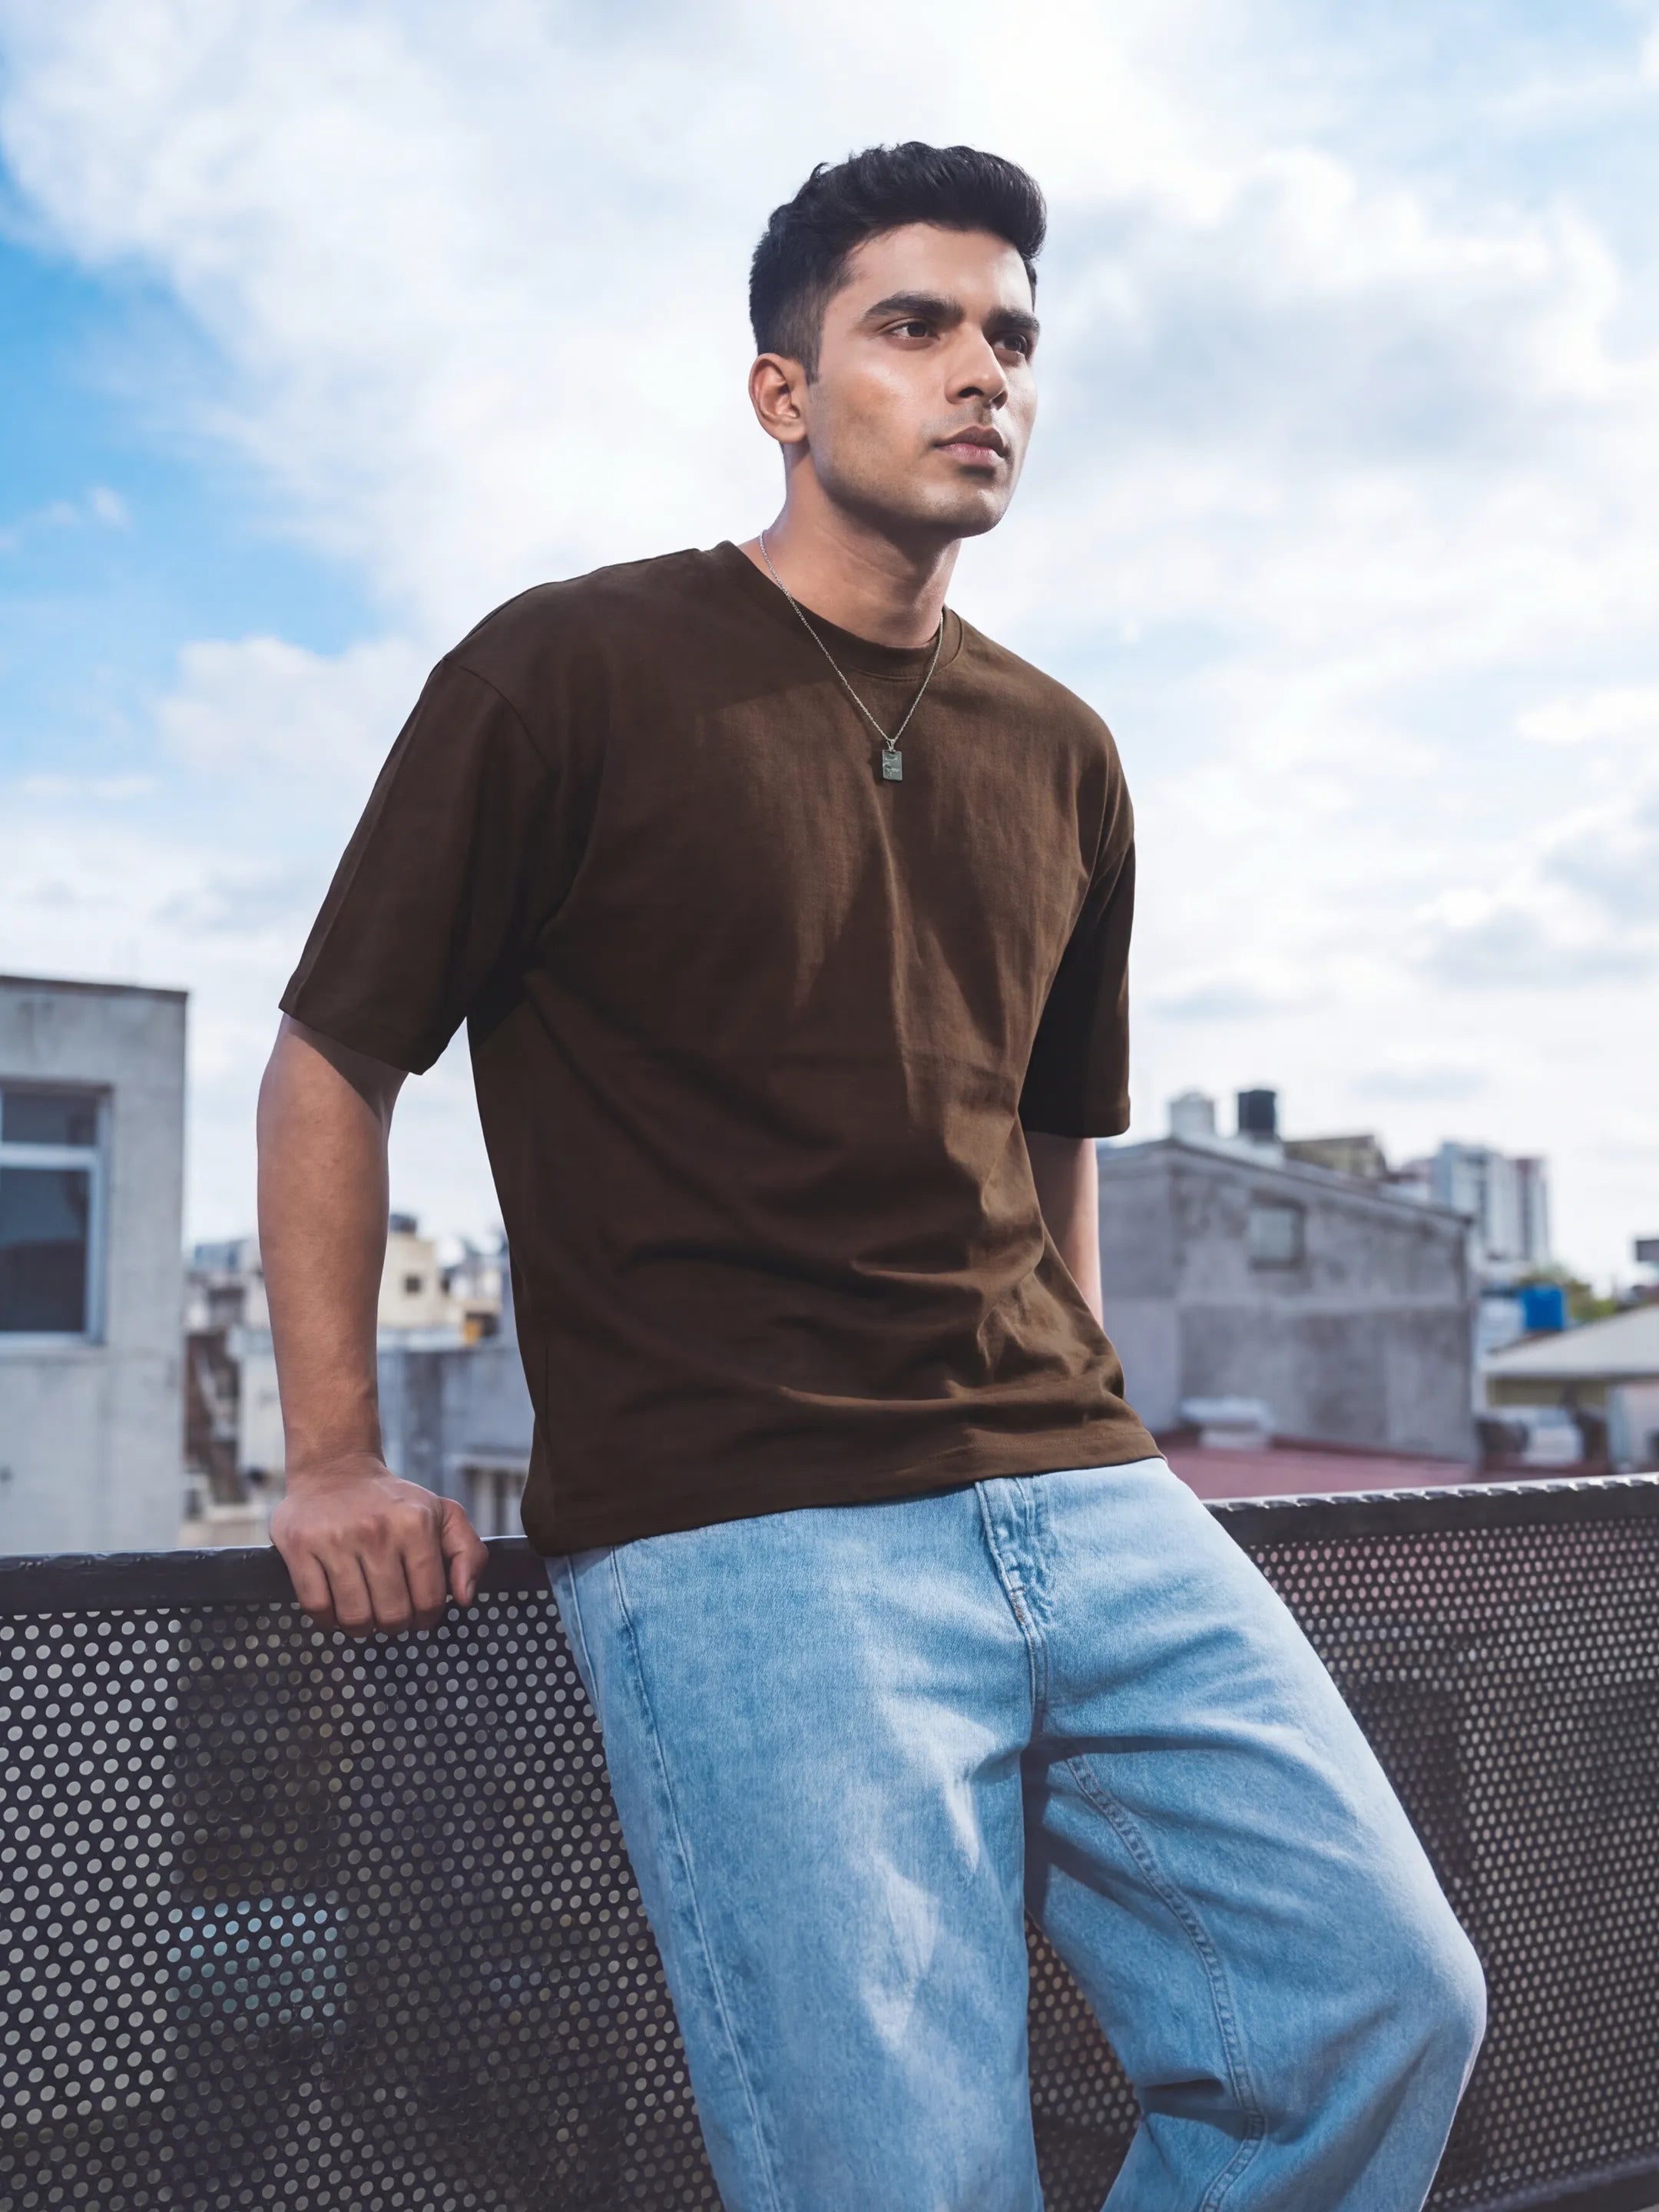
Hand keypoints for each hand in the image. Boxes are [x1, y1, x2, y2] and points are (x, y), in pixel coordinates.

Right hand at [270, 1452, 488, 1634]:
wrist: (335, 1469)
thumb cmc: (393, 1502)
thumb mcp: (443, 1514)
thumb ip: (469, 1553)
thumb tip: (464, 1598)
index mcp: (416, 1523)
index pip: (429, 1600)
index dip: (426, 1618)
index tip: (418, 1613)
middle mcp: (376, 1530)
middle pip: (391, 1615)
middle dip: (394, 1624)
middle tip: (389, 1614)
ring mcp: (335, 1539)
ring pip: (353, 1617)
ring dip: (360, 1626)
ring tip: (364, 1611)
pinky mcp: (300, 1546)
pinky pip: (316, 1607)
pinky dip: (327, 1618)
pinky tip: (335, 1604)